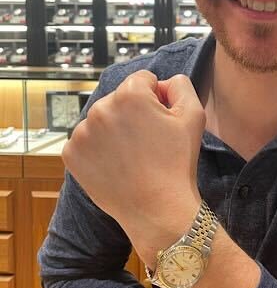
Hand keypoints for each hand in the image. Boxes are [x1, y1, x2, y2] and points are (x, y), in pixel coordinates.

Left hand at [62, 71, 204, 253]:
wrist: (158, 208)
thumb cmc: (177, 161)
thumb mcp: (193, 115)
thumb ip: (180, 85)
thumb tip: (163, 83)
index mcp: (130, 95)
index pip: (143, 80)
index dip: (157, 97)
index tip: (161, 119)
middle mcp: (100, 108)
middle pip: (121, 97)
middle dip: (134, 111)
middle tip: (149, 139)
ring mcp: (82, 132)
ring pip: (103, 117)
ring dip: (115, 127)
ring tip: (132, 152)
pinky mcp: (71, 153)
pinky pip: (87, 139)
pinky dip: (99, 146)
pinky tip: (116, 162)